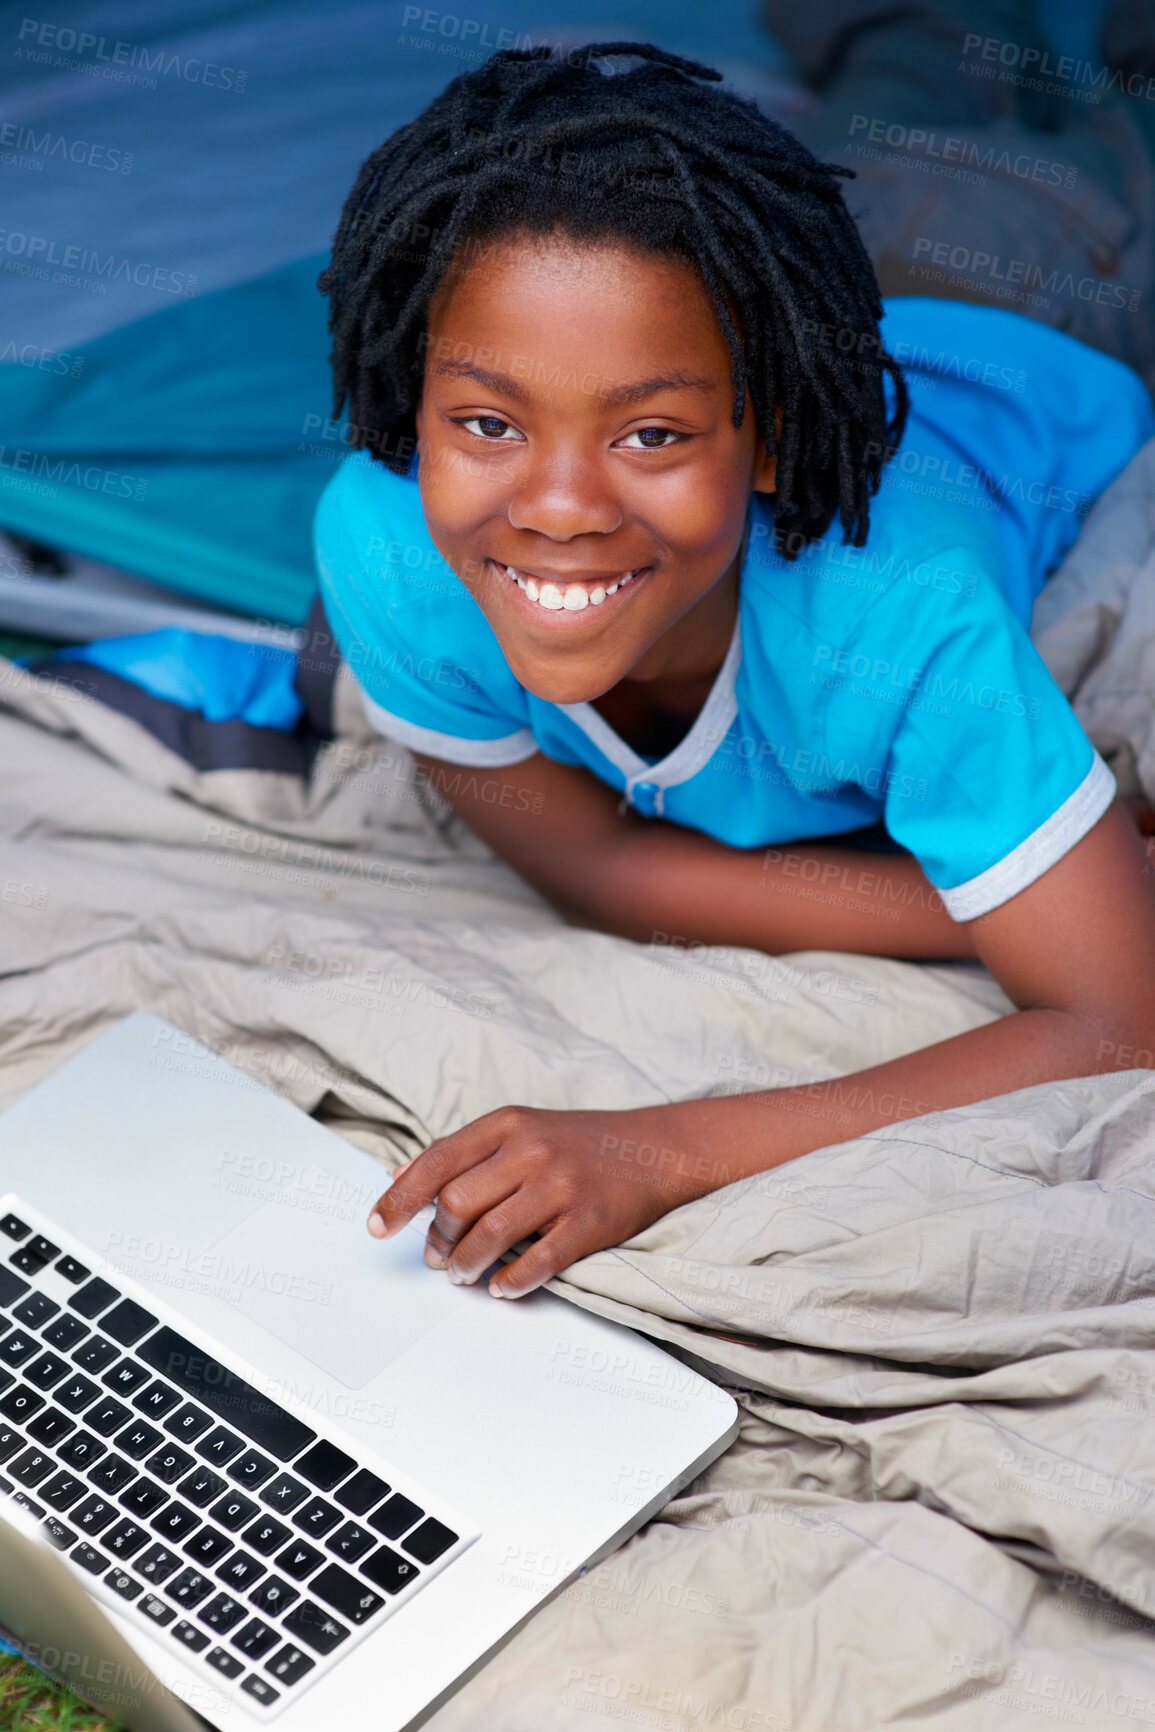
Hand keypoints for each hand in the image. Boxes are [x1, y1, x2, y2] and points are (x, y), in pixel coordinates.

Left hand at [366, 1104, 721, 1297]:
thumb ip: (463, 1152)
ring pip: (490, 1235)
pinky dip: (510, 1282)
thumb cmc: (577, 1143)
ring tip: (464, 1274)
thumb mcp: (519, 1128)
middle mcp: (530, 1151)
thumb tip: (401, 1177)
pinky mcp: (587, 1222)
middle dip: (439, 1238)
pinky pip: (536, 1261)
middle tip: (438, 1257)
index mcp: (507, 1125)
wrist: (653, 1149)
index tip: (377, 1227)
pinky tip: (501, 1287)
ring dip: (467, 1265)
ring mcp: (560, 1186)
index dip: (400, 1198)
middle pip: (457, 1203)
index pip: (437, 1162)